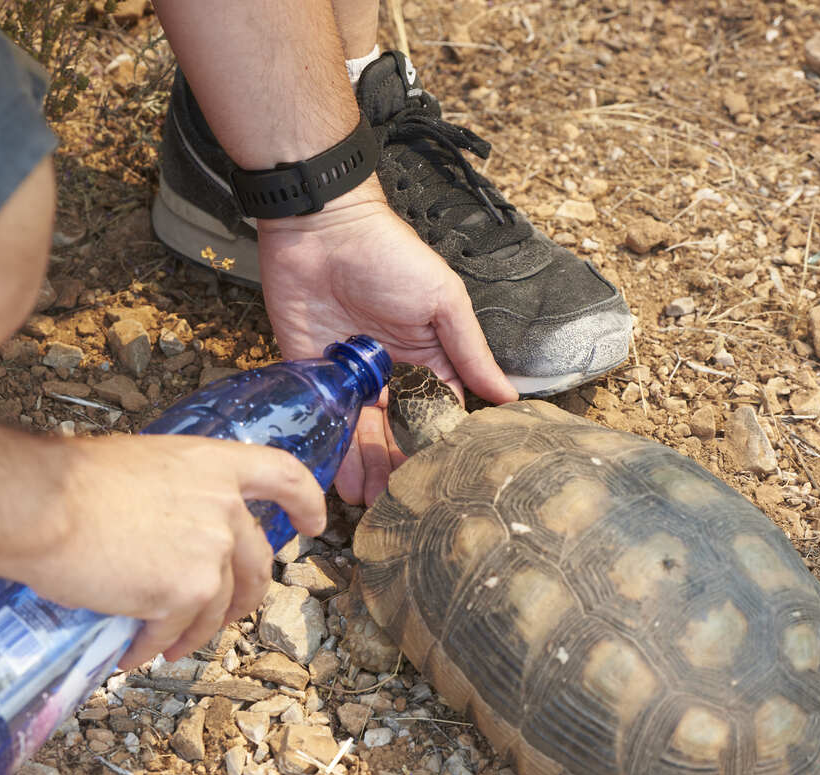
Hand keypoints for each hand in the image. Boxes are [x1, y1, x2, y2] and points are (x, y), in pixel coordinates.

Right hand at [16, 435, 325, 668]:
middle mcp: (224, 508)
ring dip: (194, 631)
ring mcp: (210, 553)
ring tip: (164, 644)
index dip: (305, 500)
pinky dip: (153, 646)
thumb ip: (177, 495)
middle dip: (246, 596)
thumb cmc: (74, 480)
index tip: (314, 523)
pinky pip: (175, 631)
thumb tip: (172, 529)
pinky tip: (131, 653)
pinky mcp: (185, 593)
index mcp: (215, 465)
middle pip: (257, 561)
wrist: (44, 505)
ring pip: (218, 607)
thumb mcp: (144, 467)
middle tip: (227, 614)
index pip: (283, 475)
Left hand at [256, 179, 517, 504]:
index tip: (440, 479)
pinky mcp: (311, 372)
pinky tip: (337, 476)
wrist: (321, 228)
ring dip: (365, 466)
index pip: (437, 412)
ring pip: (360, 432)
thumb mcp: (443, 301)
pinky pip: (324, 417)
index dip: (437, 444)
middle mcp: (389, 372)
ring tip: (369, 500)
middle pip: (396, 431)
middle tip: (397, 501)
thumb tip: (507, 396)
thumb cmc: (390, 255)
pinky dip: (331, 446)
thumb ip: (469, 352)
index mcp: (427, 357)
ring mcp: (349, 375)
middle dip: (397, 465)